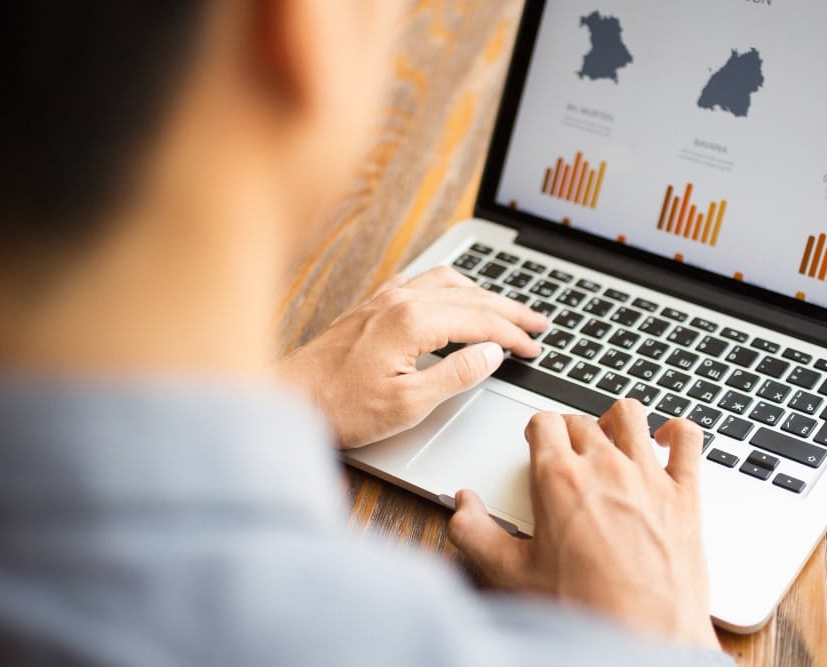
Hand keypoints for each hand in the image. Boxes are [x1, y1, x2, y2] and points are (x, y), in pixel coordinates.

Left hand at [279, 266, 546, 447]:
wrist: (288, 399)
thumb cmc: (340, 406)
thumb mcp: (409, 404)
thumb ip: (456, 375)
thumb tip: (491, 354)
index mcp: (412, 321)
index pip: (480, 322)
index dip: (512, 335)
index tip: (533, 348)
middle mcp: (399, 300)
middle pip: (470, 297)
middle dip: (509, 310)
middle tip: (538, 322)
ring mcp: (383, 299)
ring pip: (448, 283)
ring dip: (482, 295)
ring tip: (506, 309)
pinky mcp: (372, 306)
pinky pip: (422, 283)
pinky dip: (451, 288)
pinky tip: (455, 296)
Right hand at [448, 402, 718, 648]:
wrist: (641, 643)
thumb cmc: (582, 611)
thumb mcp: (511, 575)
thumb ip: (475, 533)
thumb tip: (463, 506)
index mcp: (559, 479)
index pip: (544, 422)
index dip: (537, 430)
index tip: (537, 441)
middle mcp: (605, 467)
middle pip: (582, 421)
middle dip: (570, 431)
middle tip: (567, 453)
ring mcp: (649, 476)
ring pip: (631, 416)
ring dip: (616, 421)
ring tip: (611, 438)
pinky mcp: (686, 494)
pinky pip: (689, 439)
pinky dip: (678, 432)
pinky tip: (667, 441)